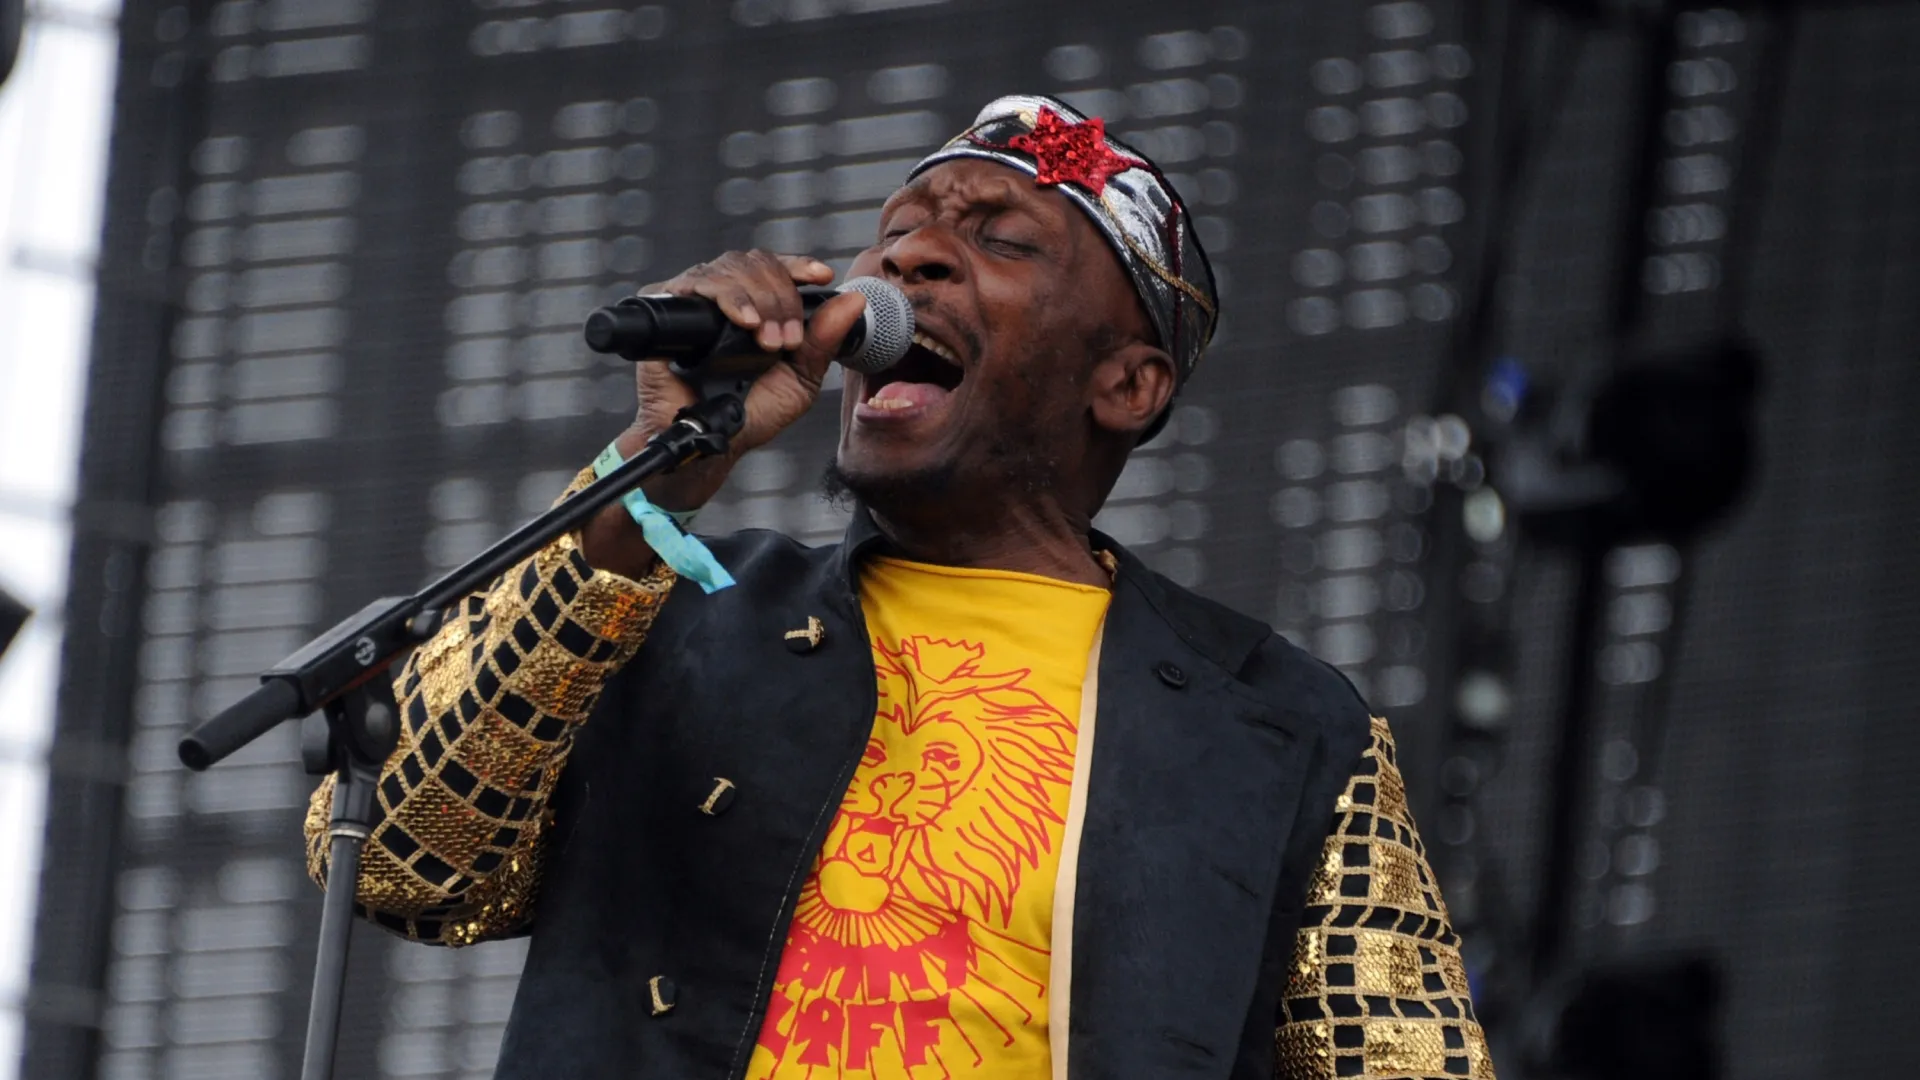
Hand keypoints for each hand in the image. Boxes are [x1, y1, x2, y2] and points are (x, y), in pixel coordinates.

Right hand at [578, 250, 869, 577]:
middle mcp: (725, 298)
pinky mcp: (665, 307)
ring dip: (759, 300)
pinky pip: (695, 283)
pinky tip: (743, 323)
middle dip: (781, 297)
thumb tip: (854, 301)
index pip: (775, 268)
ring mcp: (694, 300)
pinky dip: (727, 298)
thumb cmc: (748, 414)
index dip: (799, 266)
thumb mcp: (799, 379)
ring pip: (729, 268)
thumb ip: (824, 341)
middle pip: (755, 263)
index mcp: (756, 308)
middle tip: (786, 339)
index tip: (822, 278)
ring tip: (766, 341)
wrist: (708, 440)